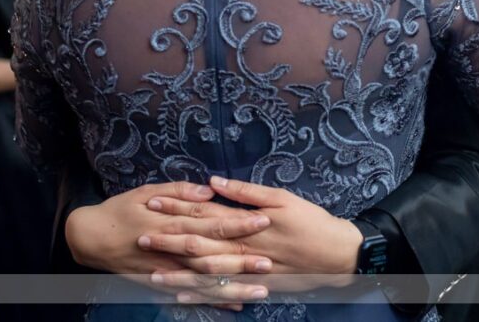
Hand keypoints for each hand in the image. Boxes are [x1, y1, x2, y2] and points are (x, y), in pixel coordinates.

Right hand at [66, 181, 273, 305]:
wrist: (90, 237)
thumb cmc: (121, 209)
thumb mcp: (147, 191)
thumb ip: (179, 191)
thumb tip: (209, 190)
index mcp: (172, 220)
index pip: (211, 221)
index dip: (238, 222)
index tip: (263, 220)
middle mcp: (171, 248)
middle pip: (212, 255)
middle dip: (241, 259)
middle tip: (270, 262)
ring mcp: (165, 269)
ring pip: (204, 280)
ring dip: (232, 286)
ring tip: (260, 290)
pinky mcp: (159, 283)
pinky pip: (189, 295)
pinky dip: (211, 301)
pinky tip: (233, 305)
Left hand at [146, 176, 361, 298]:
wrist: (338, 254)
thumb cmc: (311, 221)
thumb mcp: (282, 197)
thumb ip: (246, 191)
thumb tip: (214, 181)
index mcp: (246, 222)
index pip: (204, 212)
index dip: (177, 207)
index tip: (152, 203)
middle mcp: (242, 247)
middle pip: (199, 243)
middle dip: (168, 240)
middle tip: (141, 237)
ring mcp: (247, 269)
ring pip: (206, 272)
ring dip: (178, 272)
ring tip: (151, 271)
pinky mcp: (254, 284)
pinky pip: (223, 292)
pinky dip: (201, 295)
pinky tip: (181, 298)